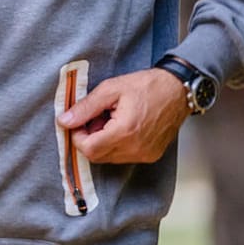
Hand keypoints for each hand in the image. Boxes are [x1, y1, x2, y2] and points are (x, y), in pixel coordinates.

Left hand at [58, 68, 187, 163]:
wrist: (179, 90)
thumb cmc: (147, 86)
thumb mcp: (111, 89)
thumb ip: (85, 107)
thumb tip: (64, 121)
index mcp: (125, 131)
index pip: (89, 149)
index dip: (77, 137)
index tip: (78, 123)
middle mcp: (136, 148)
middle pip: (97, 156)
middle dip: (90, 139)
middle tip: (96, 118)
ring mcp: (145, 154)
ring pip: (110, 158)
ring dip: (103, 142)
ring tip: (111, 120)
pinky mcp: (151, 155)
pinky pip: (124, 157)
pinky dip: (117, 145)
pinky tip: (123, 126)